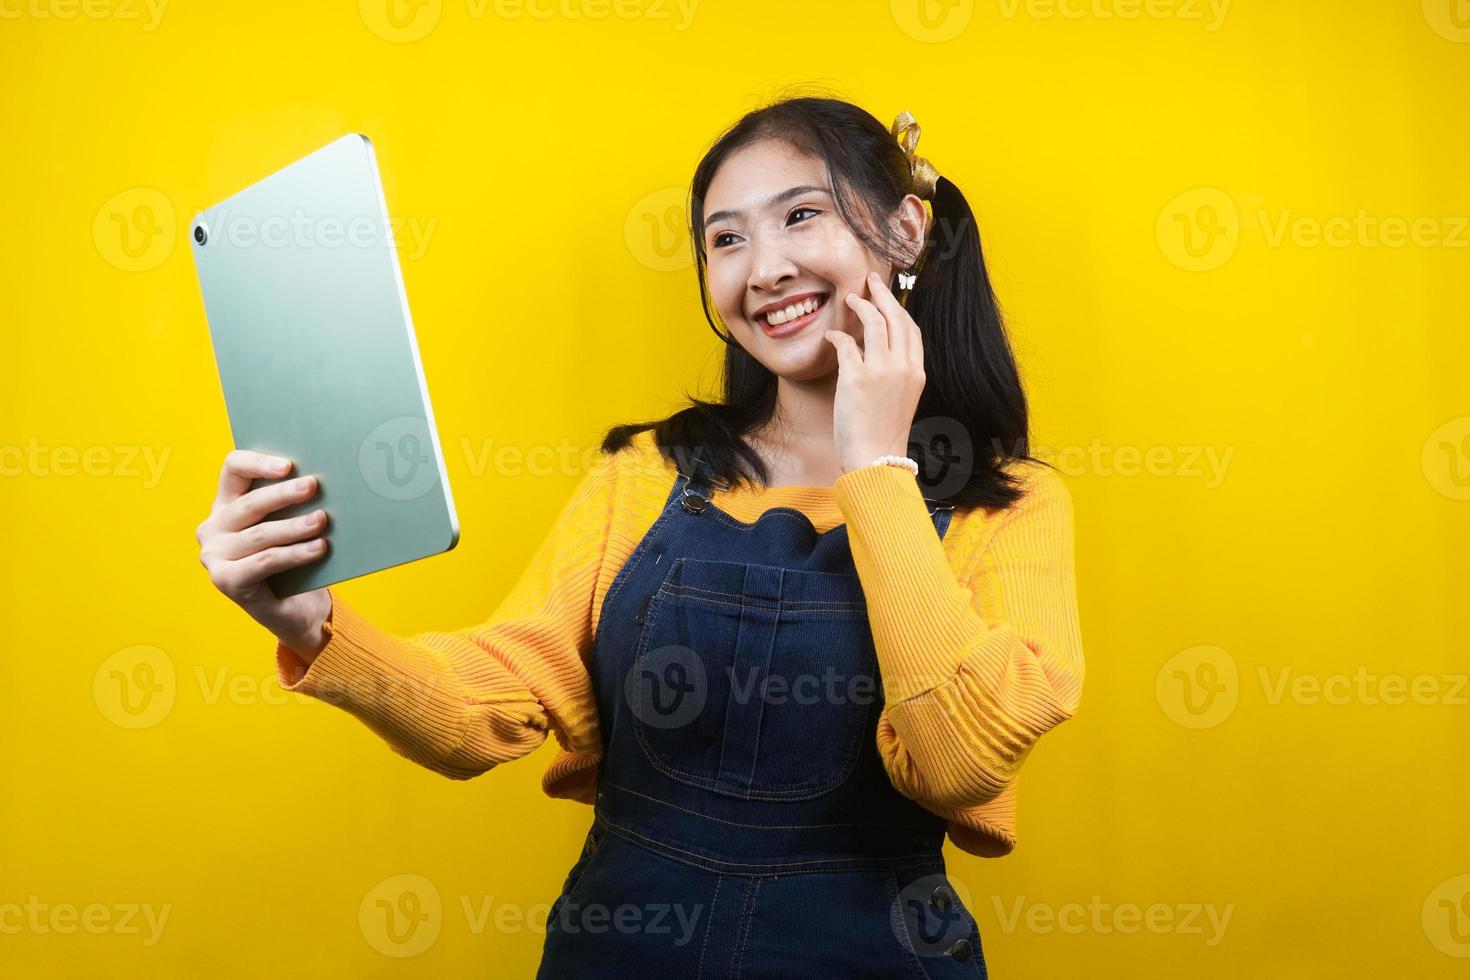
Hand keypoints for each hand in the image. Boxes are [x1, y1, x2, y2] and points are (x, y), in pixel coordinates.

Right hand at [195, 450, 333, 660]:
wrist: (298, 609)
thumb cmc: (296, 559)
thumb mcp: (292, 526)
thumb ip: (294, 504)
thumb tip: (319, 482)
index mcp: (226, 504)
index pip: (233, 469)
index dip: (258, 463)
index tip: (288, 466)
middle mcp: (214, 527)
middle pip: (248, 503)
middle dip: (283, 494)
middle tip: (313, 486)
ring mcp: (214, 556)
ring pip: (259, 535)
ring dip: (294, 526)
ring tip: (321, 521)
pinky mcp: (226, 581)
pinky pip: (265, 561)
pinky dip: (294, 554)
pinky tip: (319, 548)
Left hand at [823, 271, 925, 474]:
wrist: (876, 460)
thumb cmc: (882, 436)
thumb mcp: (900, 402)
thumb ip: (895, 377)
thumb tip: (875, 356)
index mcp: (916, 374)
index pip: (911, 331)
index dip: (899, 309)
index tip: (887, 298)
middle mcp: (903, 368)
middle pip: (896, 318)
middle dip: (883, 294)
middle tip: (870, 281)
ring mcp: (882, 371)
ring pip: (875, 323)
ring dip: (861, 306)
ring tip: (850, 298)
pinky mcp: (857, 378)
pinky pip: (846, 343)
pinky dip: (837, 336)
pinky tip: (830, 336)